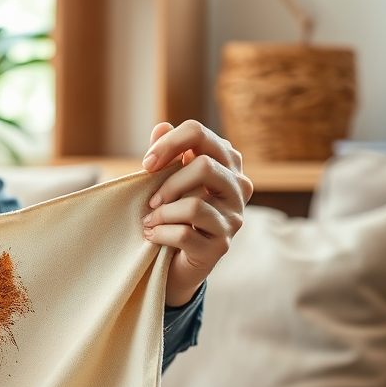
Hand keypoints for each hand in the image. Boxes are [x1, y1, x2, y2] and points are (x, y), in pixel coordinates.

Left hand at [141, 120, 252, 307]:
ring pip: (195, 205)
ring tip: (149, 220)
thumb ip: (165, 153)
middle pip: (205, 166)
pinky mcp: (221, 246)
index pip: (199, 133)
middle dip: (168, 182)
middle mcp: (238, 188)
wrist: (176, 260)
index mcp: (226, 163)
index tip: (147, 164)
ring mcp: (234, 218)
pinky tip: (152, 235)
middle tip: (150, 198)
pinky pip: (185, 233)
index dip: (169, 143)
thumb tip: (161, 126)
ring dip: (162, 213)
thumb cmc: (172, 212)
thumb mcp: (165, 179)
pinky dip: (160, 233)